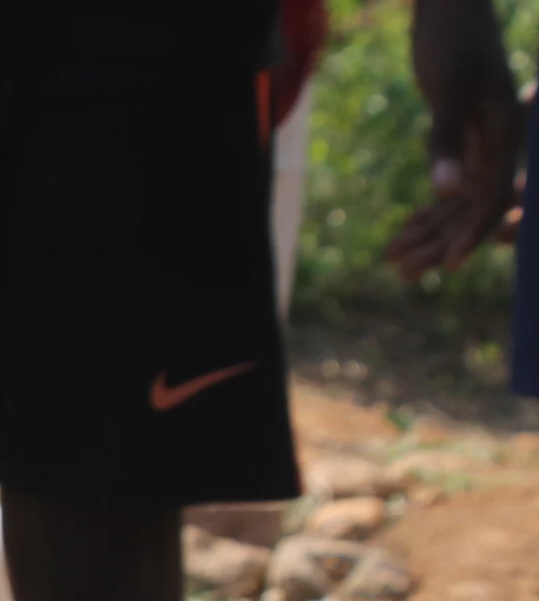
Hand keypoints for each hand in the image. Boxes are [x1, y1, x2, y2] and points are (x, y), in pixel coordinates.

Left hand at [387, 0, 521, 277]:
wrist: (452, 10)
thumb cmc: (452, 43)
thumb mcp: (448, 93)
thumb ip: (448, 141)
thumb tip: (448, 193)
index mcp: (506, 135)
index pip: (492, 196)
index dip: (472, 232)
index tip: (449, 265)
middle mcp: (499, 143)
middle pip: (473, 205)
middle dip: (442, 241)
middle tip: (406, 275)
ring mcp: (483, 142)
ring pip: (458, 200)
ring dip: (430, 231)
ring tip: (394, 262)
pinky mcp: (464, 139)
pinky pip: (450, 185)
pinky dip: (427, 209)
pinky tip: (404, 231)